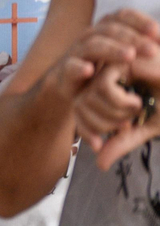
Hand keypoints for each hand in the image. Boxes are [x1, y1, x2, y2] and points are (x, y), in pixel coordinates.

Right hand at [45, 9, 159, 100]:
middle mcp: (90, 37)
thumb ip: (143, 47)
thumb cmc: (103, 71)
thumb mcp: (124, 56)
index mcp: (105, 29)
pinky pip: (70, 66)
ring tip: (129, 57)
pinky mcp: (64, 71)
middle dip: (133, 38)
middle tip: (153, 51)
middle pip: (110, 30)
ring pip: (92, 45)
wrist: (69, 88)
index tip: (157, 32)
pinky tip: (89, 70)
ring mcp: (76, 53)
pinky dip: (78, 67)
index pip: (121, 16)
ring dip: (112, 50)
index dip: (139, 21)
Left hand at [77, 54, 159, 168]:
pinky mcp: (118, 61)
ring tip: (136, 108)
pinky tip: (136, 100)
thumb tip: (100, 164)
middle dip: (102, 124)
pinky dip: (118, 101)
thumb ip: (122, 142)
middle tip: (127, 123)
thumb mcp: (145, 128)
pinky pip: (102, 86)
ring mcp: (110, 68)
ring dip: (114, 113)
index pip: (79, 112)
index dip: (84, 131)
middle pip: (79, 106)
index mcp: (109, 92)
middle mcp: (105, 79)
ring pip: (88, 97)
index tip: (99, 145)